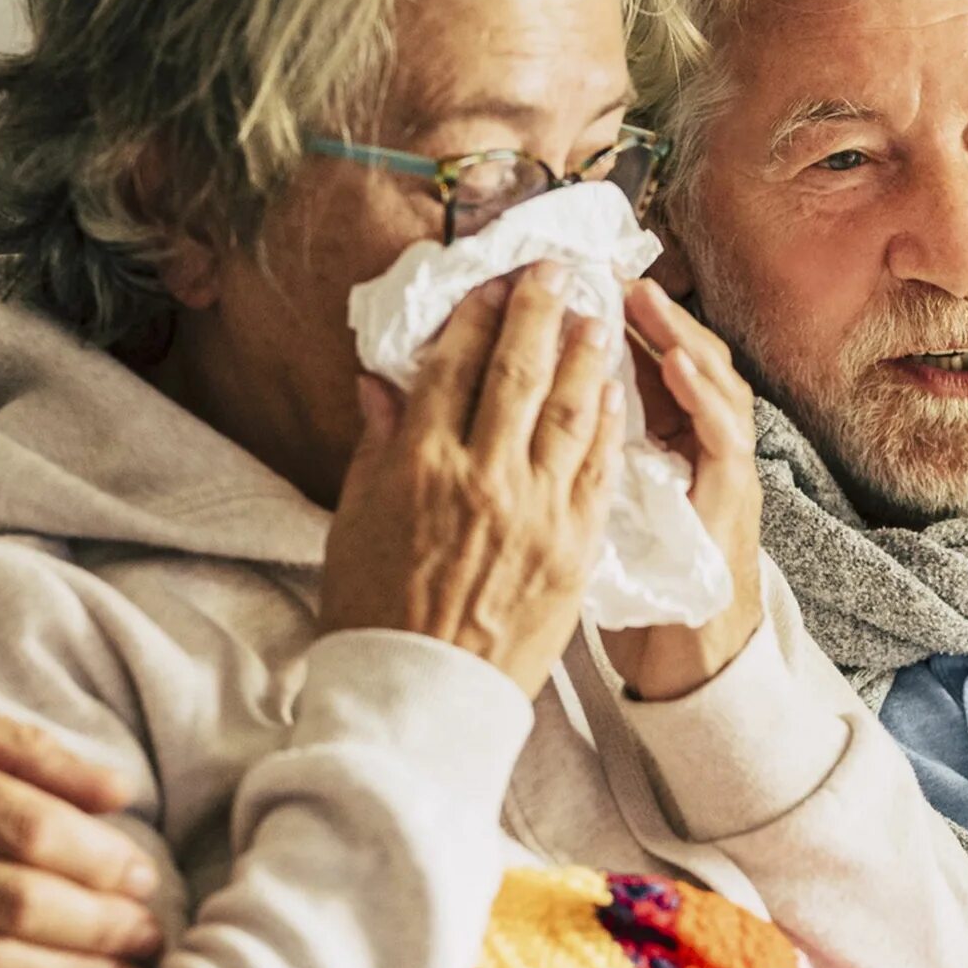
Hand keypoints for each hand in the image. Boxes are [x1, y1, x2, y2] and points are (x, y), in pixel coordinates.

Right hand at [320, 262, 619, 694]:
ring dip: (584, 354)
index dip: (476, 318)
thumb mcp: (354, 520)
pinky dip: (605, 422)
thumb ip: (376, 446)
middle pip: (517, 372)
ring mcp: (536, 510)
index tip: (493, 284)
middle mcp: (482, 476)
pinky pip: (596, 468)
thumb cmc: (374, 609)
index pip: (453, 368)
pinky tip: (613, 390)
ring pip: (568, 411)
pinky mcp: (575, 546)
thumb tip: (382, 383)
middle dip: (539, 311)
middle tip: (557, 271)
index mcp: (419, 465)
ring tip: (596, 316)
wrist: (423, 696)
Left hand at [597, 276, 765, 701]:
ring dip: (680, 337)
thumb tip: (516, 412)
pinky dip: (704, 396)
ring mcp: (722, 471)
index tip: (577, 281)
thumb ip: (581, 457)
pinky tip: (679, 365)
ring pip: (714, 383)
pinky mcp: (733, 501)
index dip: (617, 322)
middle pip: (683, 358)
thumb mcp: (603, 512)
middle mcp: (699, 447)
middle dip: (650, 312)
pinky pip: (725, 437)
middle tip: (613, 267)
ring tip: (645, 297)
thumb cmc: (644, 592)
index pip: (643, 365)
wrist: (688, 662)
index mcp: (661, 445)